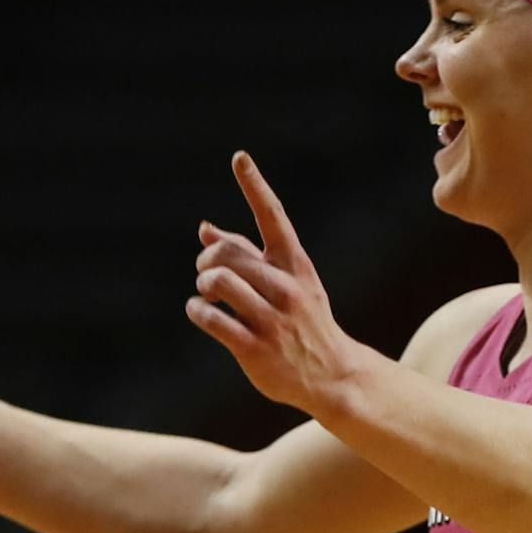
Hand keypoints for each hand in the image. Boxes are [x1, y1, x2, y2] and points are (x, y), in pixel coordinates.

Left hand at [186, 151, 362, 414]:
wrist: (333, 375)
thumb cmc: (304, 322)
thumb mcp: (286, 283)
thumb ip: (245, 255)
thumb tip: (205, 229)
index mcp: (295, 265)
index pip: (274, 217)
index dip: (255, 186)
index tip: (240, 157)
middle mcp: (286, 288)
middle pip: (229, 254)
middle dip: (208, 260)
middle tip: (207, 274)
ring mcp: (272, 319)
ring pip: (219, 282)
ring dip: (204, 286)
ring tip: (208, 295)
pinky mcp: (255, 348)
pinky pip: (212, 320)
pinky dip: (198, 311)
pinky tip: (201, 312)